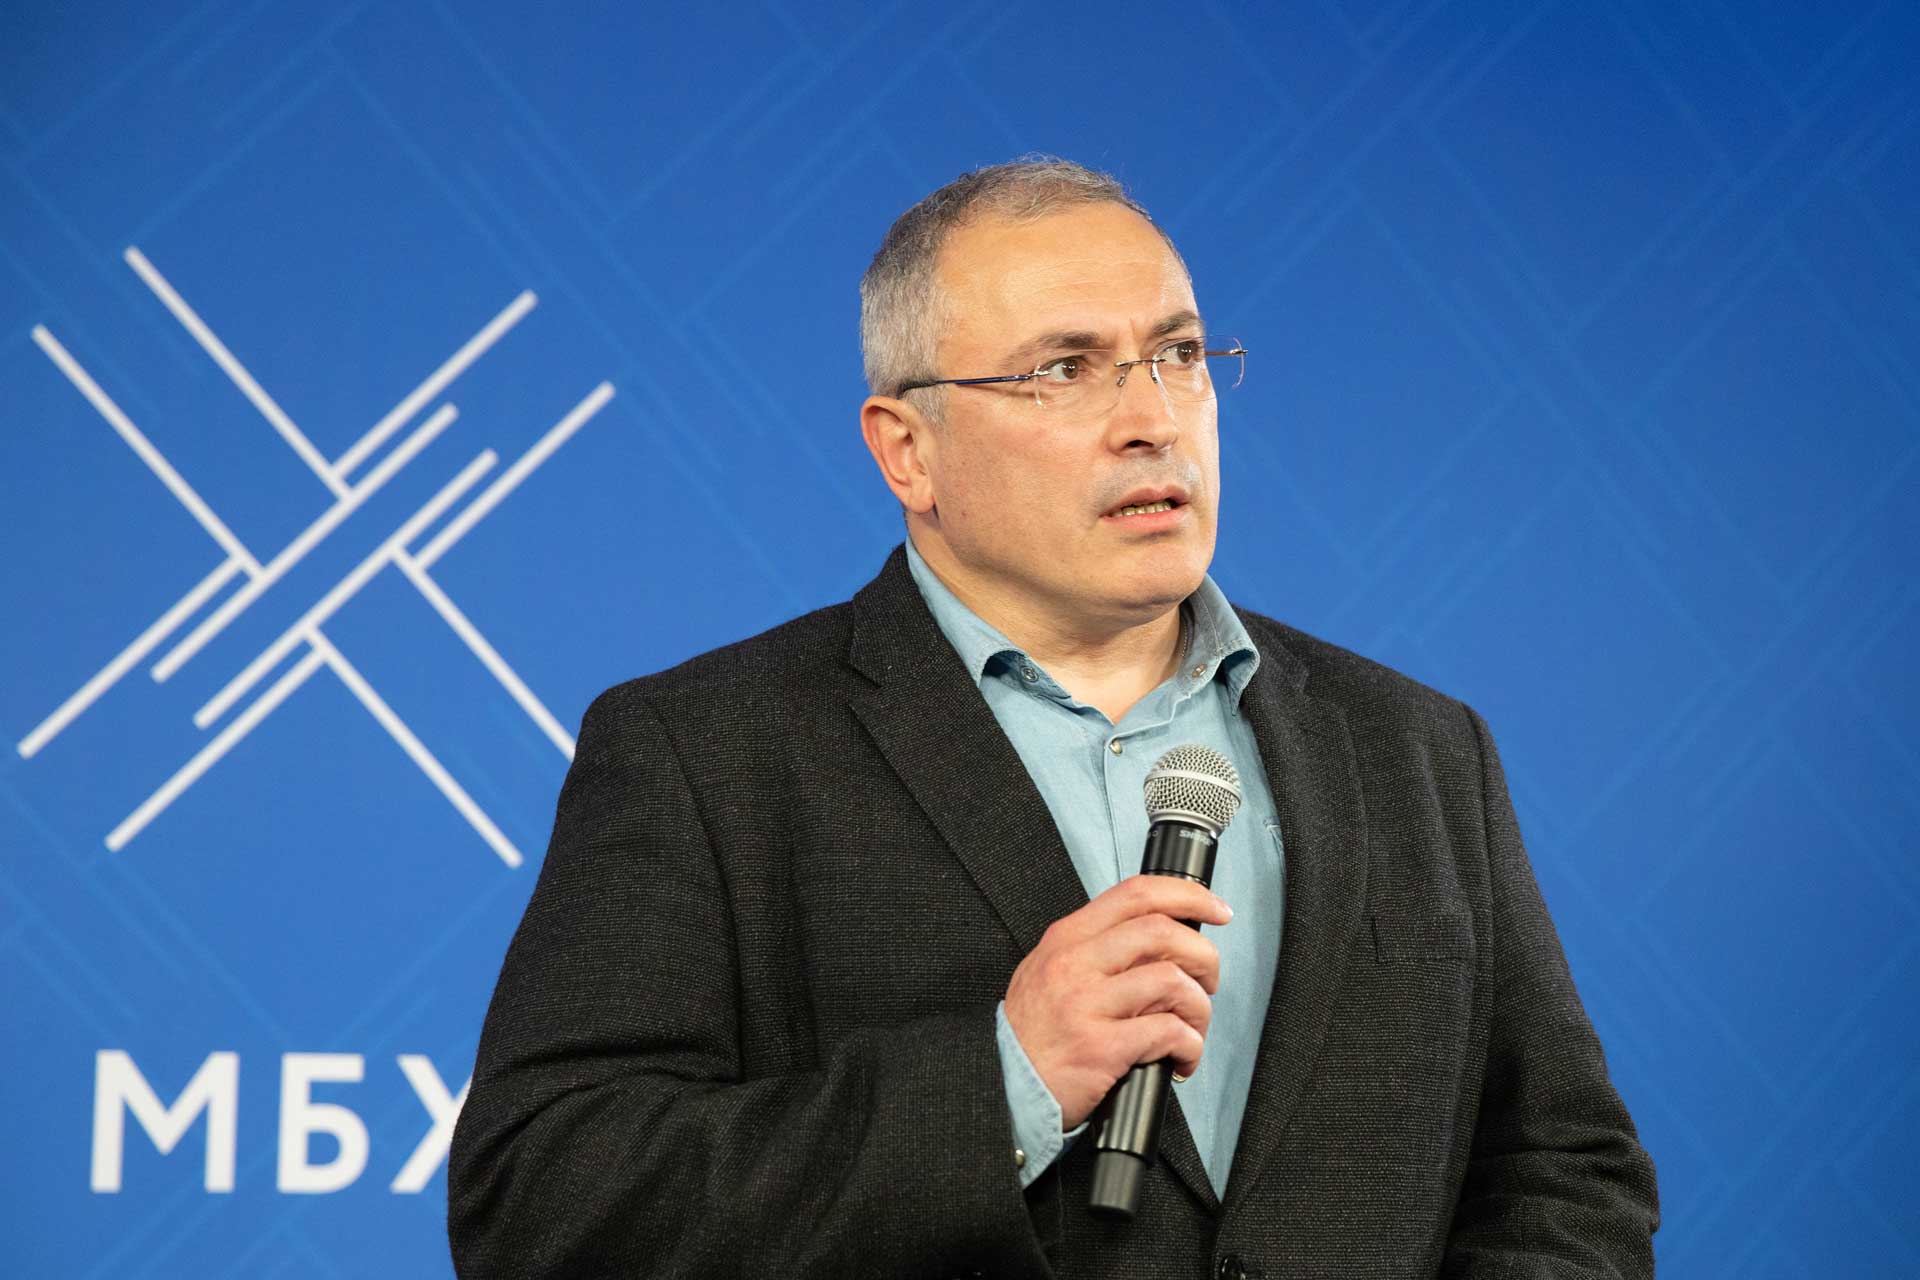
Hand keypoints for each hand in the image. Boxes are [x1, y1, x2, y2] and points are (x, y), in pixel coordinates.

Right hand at [1003, 874, 1231, 1129]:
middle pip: (1161, 932)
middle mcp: (1075, 963)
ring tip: (1194, 1027)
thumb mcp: (1049, 970)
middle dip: (1203, 955)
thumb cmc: (1033, 1032)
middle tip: (1209, 980)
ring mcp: (1086, 1005)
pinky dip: (1190, 1045)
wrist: (1004, 1085)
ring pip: (1171, 982)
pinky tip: (1183, 1057)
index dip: (1187, 895)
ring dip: (1199, 1007)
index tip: (1217, 910)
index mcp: (1068, 938)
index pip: (1135, 894)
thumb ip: (1096, 949)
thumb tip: (1162, 940)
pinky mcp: (1101, 1047)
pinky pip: (1168, 1032)